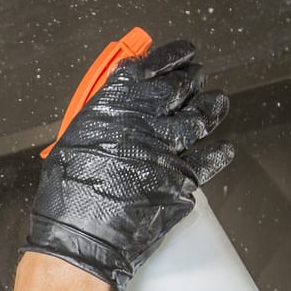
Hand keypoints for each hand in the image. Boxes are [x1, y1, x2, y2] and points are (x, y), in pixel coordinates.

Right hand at [25, 38, 234, 290]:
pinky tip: (224, 148)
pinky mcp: (183, 178)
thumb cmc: (67, 196)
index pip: (152, 66)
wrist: (81, 238)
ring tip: (218, 103)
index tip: (185, 52)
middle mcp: (145, 119)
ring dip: (212, 107)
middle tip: (198, 77)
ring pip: (202, 117)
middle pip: (182, 88)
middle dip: (193, 80)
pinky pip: (212, 158)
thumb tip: (121, 102)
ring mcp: (169, 149)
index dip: (172, 56)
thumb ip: (102, 115)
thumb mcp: (74, 139)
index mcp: (114, 105)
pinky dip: (220, 152)